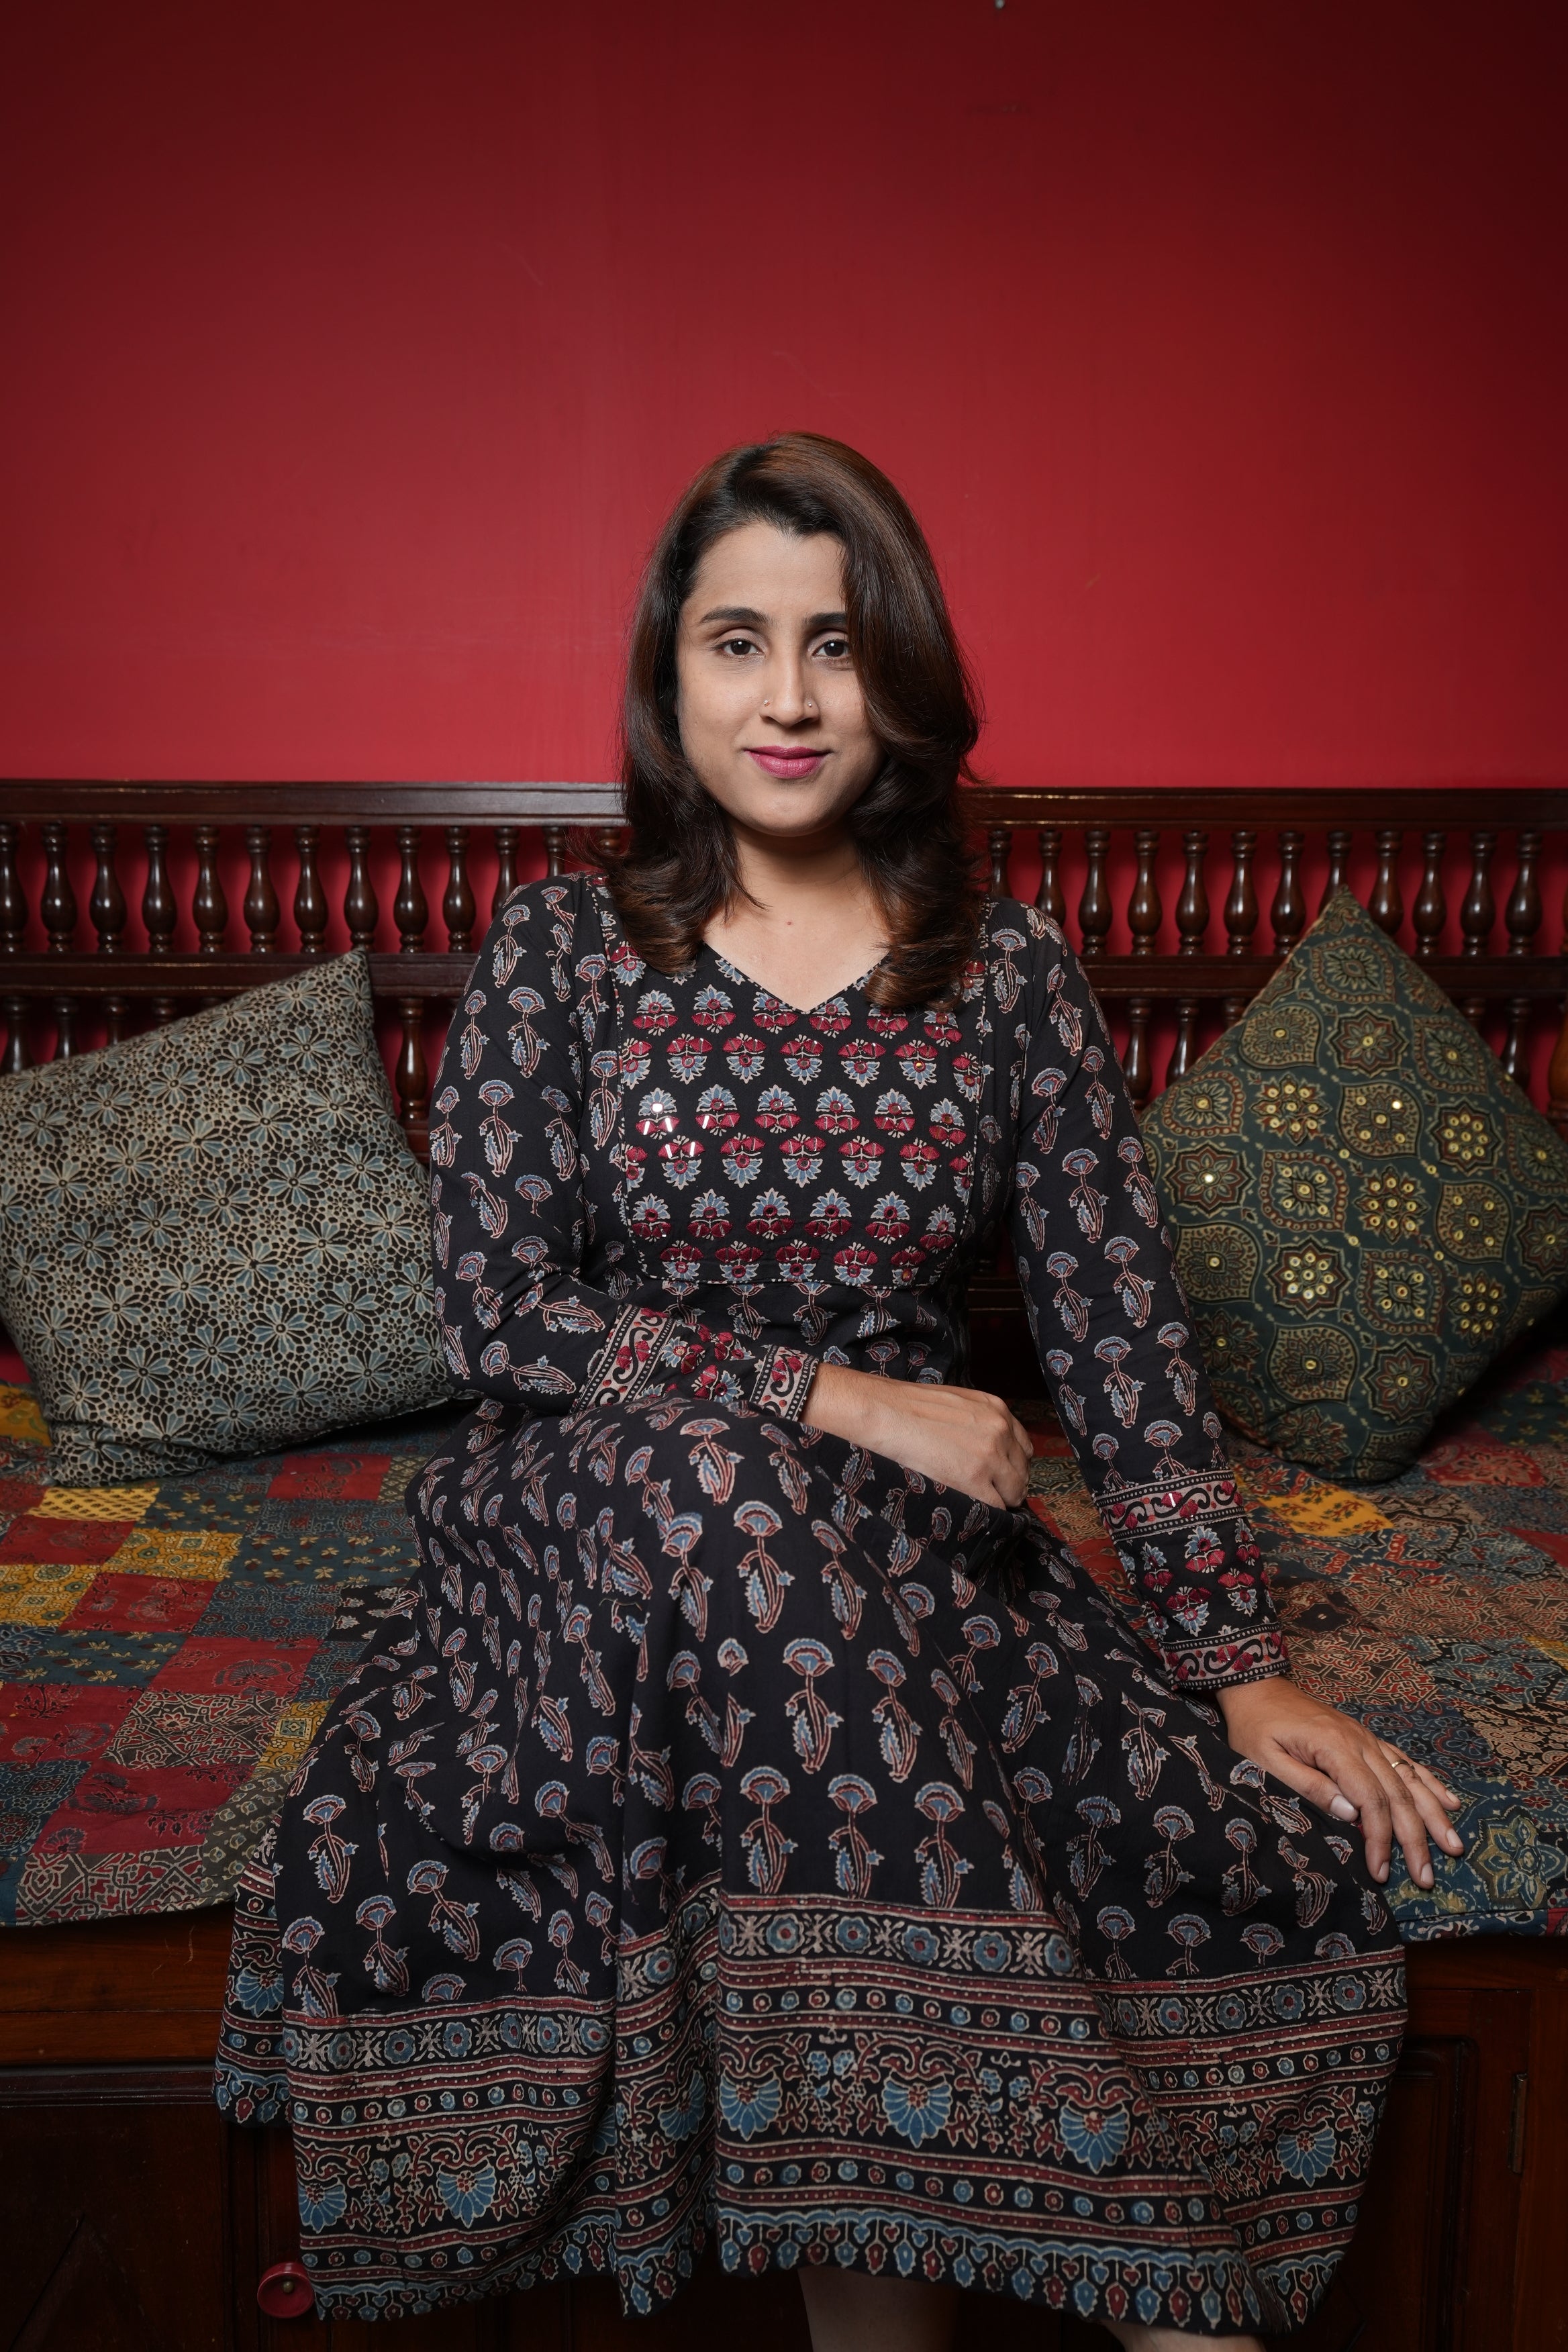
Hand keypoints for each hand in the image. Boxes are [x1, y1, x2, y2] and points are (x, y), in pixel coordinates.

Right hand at [803, 1364, 1033, 1506]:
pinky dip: (987, 1512)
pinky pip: (995, 1506)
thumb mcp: (957, 1403)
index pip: (1023, 1447)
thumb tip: (983, 1445)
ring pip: (1013, 1492)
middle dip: (1009, 1485)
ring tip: (981, 1504)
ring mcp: (990, 1455)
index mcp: (997, 1409)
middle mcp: (1000, 1430)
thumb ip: (978, 1421)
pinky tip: (972, 1510)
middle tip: (992, 1495)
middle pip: (1022, 1471)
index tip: (1001, 1476)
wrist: (886, 1412)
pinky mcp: (975, 1478)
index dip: (1012, 1465)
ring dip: (1000, 1500)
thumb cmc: (909, 1407)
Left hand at [1217, 1674, 1463, 1889]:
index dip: (1380, 1839)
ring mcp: (1367, 1738)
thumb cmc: (1255, 1727)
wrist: (1257, 1688)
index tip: (1381, 1872)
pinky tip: (1450, 1802)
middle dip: (1416, 1839)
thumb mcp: (1265, 1759)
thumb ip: (1308, 1786)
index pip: (1370, 1800)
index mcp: (1334, 1747)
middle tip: (1427, 1878)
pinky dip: (1430, 1783)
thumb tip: (1351, 1814)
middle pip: (1398, 1794)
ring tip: (1455, 1846)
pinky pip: (1405, 1761)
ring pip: (1410, 1779)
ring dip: (1434, 1815)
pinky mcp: (1366, 1738)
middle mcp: (1360, 1741)